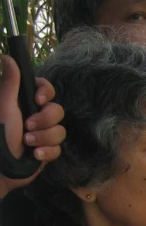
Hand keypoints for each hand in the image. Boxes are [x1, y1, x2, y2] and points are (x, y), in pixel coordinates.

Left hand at [0, 55, 65, 196]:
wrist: (0, 168)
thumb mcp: (4, 106)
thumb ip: (10, 82)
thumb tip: (8, 57)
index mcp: (24, 103)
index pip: (45, 89)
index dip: (47, 93)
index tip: (39, 100)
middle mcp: (35, 117)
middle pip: (58, 110)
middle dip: (45, 120)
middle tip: (27, 127)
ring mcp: (42, 134)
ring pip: (60, 131)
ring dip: (44, 138)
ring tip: (27, 144)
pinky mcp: (47, 151)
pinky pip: (58, 149)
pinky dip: (47, 152)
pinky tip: (34, 156)